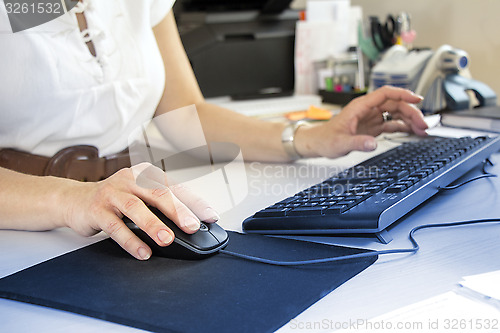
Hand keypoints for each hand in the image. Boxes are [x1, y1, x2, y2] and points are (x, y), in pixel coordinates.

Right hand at [62, 163, 219, 259]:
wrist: (74, 200)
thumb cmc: (115, 199)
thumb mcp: (140, 196)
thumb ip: (161, 206)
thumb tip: (191, 224)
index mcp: (146, 174)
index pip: (175, 187)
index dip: (195, 202)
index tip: (211, 216)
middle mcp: (131, 179)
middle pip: (158, 194)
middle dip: (178, 211)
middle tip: (192, 226)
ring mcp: (112, 193)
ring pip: (136, 208)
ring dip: (153, 225)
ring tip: (167, 239)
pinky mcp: (97, 210)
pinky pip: (115, 227)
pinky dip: (131, 241)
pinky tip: (143, 252)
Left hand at [295, 86, 427, 158]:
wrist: (318, 143)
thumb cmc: (326, 139)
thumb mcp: (341, 143)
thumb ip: (357, 143)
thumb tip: (373, 144)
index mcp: (360, 106)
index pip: (385, 93)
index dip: (403, 93)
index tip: (417, 99)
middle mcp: (368, 109)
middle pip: (395, 104)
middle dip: (411, 112)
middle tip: (423, 125)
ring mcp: (371, 117)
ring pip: (395, 113)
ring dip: (409, 120)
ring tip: (421, 130)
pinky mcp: (373, 126)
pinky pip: (391, 123)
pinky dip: (403, 127)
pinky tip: (412, 132)